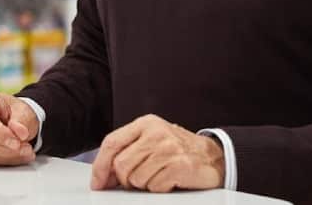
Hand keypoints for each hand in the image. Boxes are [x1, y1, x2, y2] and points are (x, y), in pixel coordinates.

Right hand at [0, 91, 39, 166]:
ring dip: (5, 157)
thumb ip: (22, 120)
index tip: (17, 143)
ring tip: (23, 153)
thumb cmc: (13, 112)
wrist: (10, 119)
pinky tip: (13, 157)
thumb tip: (20, 132)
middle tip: (26, 149)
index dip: (0, 134)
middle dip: (6, 149)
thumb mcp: (24, 111)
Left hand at [90, 115, 224, 192]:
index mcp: (145, 123)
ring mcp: (169, 149)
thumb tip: (103, 175)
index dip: (100, 166)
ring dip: (144, 185)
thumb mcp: (151, 140)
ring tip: (158, 176)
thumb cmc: (178, 149)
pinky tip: (169, 180)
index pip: (111, 142)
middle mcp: (156, 133)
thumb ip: (128, 151)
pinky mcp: (180, 166)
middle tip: (136, 182)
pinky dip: (159, 189)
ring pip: (136, 179)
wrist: (214, 157)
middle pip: (121, 164)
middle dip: (124, 180)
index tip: (97, 183)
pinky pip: (155, 187)